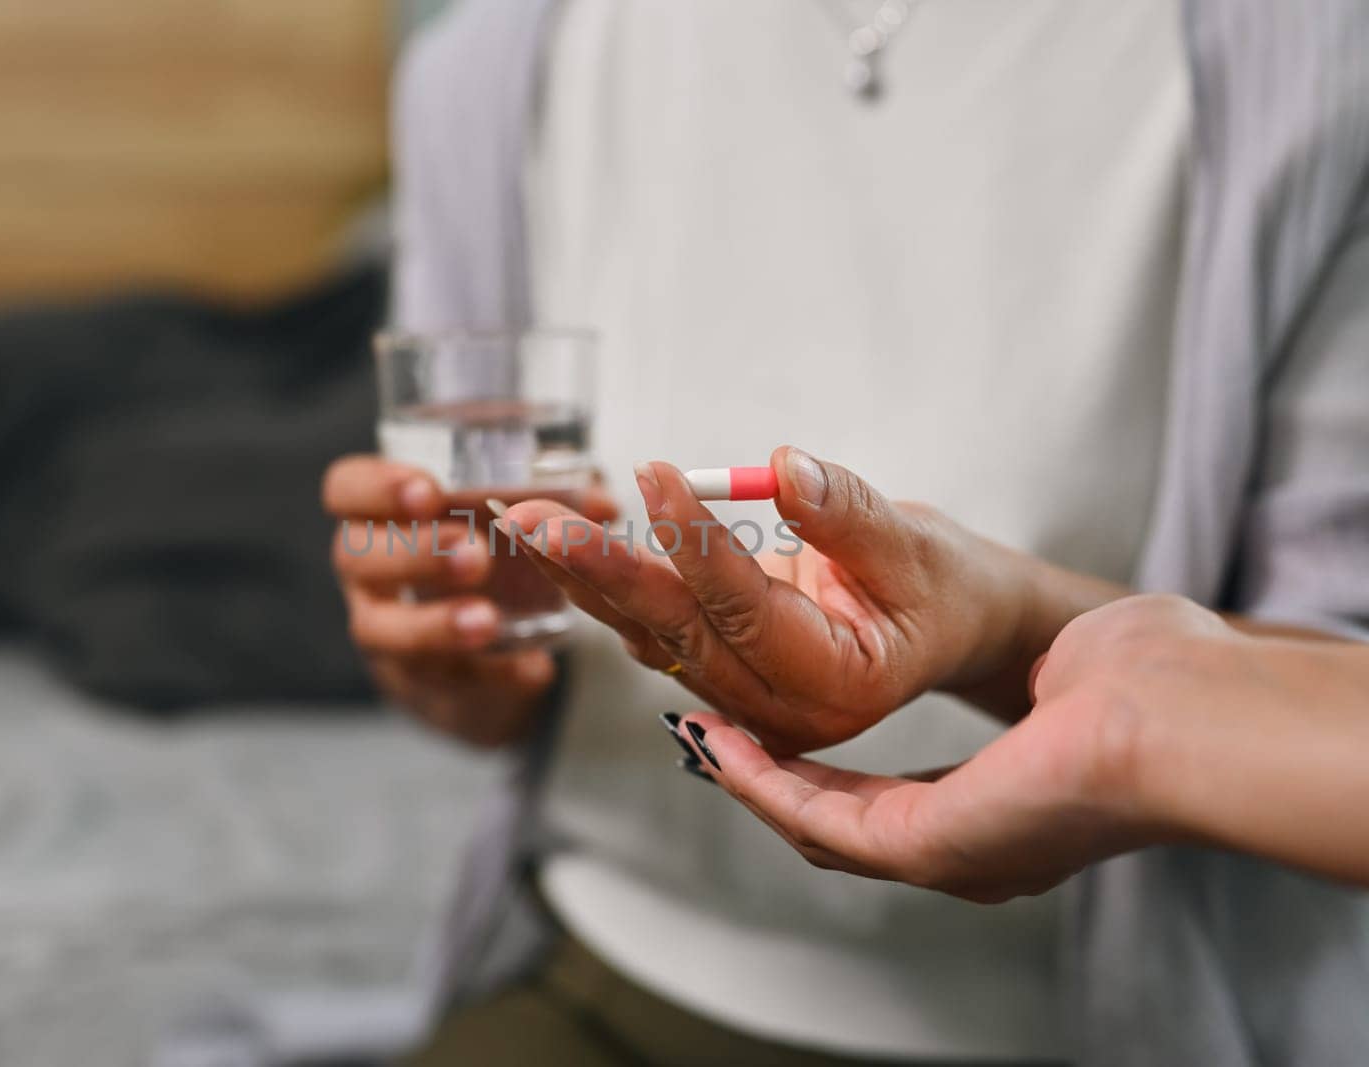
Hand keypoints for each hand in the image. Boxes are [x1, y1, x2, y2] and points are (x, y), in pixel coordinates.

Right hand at [323, 454, 612, 746]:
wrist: (476, 655)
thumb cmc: (484, 559)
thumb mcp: (508, 519)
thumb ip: (550, 499)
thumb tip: (601, 500)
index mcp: (379, 517)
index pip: (346, 490)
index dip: (375, 488)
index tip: (428, 491)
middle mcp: (367, 576)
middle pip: (357, 559)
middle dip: (414, 556)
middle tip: (474, 556)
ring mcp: (386, 634)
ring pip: (383, 631)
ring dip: (435, 625)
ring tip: (487, 623)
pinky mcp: (422, 686)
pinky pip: (445, 684)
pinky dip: (492, 678)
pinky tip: (533, 671)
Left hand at [500, 447, 1039, 753]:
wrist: (950, 626)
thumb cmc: (945, 584)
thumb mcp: (916, 542)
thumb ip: (848, 511)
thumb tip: (779, 467)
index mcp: (836, 685)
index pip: (745, 610)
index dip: (695, 542)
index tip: (652, 469)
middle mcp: (778, 710)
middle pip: (674, 633)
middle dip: (599, 572)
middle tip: (532, 519)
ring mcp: (743, 703)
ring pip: (648, 635)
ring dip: (581, 576)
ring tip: (520, 519)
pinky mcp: (718, 677)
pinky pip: (650, 630)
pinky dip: (602, 584)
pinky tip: (551, 541)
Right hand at [675, 595, 1235, 901]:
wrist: (1177, 708)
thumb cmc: (1150, 677)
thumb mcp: (1073, 674)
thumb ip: (1037, 688)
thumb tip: (1039, 681)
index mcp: (1003, 814)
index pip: (885, 804)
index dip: (815, 771)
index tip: (766, 725)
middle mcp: (971, 850)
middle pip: (837, 823)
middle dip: (768, 778)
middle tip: (712, 733)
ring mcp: (947, 855)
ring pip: (814, 826)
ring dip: (748, 779)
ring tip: (701, 732)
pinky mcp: (925, 845)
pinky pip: (814, 818)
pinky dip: (760, 782)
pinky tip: (723, 740)